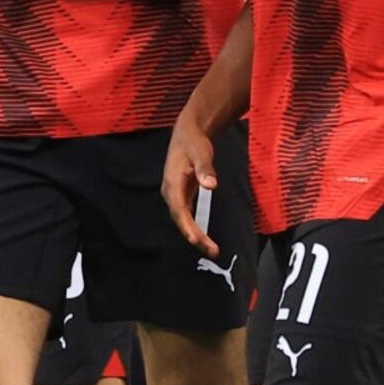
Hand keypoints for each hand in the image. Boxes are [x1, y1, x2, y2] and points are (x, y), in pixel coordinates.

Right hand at [161, 114, 221, 255]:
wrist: (187, 133)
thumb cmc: (194, 142)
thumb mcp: (201, 152)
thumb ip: (205, 169)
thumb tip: (211, 185)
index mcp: (172, 184)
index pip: (179, 211)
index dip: (188, 228)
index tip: (198, 240)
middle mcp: (170, 193)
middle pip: (181, 220)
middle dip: (195, 237)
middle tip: (213, 251)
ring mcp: (175, 195)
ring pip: (183, 220)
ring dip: (195, 235)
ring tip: (211, 249)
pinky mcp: (181, 195)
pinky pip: (186, 216)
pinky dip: (195, 227)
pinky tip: (204, 237)